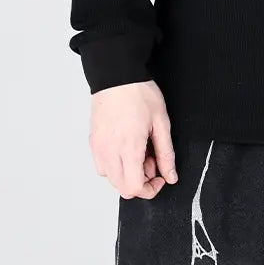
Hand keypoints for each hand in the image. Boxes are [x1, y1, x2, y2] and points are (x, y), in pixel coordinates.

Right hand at [88, 81, 177, 198]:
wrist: (116, 75)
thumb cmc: (138, 93)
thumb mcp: (161, 123)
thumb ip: (166, 154)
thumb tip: (170, 175)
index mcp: (128, 147)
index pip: (134, 187)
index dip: (151, 189)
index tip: (160, 177)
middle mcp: (109, 151)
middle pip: (122, 188)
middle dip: (140, 182)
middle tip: (151, 162)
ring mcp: (98, 147)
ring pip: (111, 179)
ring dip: (127, 174)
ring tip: (139, 152)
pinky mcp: (93, 142)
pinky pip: (102, 166)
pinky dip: (115, 165)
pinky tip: (126, 149)